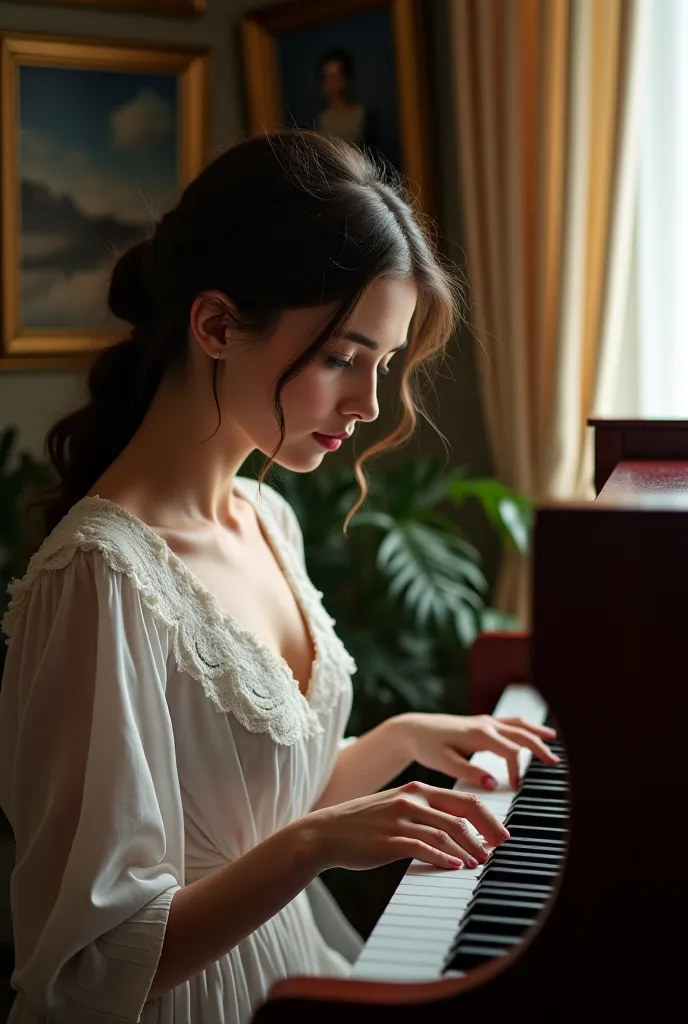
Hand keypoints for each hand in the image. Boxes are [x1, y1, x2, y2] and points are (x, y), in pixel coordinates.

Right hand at [305, 780, 509, 872]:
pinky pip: (423, 848)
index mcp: (417, 789)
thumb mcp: (397, 806)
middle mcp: (411, 800)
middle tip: (499, 849)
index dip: (487, 817)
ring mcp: (400, 819)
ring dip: (467, 849)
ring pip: (445, 832)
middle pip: (460, 814)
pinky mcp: (389, 839)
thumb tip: (460, 828)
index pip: (463, 799)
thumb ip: (426, 812)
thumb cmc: (364, 823)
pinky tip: (454, 866)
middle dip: (485, 833)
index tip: (501, 834)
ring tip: (478, 863)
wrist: (326, 832)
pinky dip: (442, 858)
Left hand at [397, 712, 558, 789]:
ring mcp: (484, 721)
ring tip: (552, 739)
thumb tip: (494, 783)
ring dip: (535, 732)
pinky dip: (523, 727)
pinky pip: (508, 722)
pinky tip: (529, 732)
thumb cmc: (427, 747)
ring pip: (517, 724)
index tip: (516, 786)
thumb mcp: (445, 763)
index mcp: (480, 734)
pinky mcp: (480, 722)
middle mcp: (486, 724)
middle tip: (555, 762)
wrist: (413, 729)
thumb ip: (470, 773)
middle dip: (539, 747)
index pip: (510, 751)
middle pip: (521, 734)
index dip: (517, 769)